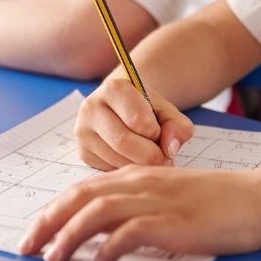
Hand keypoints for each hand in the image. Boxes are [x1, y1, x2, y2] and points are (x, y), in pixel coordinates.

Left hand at [18, 165, 260, 260]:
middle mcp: (139, 183)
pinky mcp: (174, 221)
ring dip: (69, 236)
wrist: (259, 198)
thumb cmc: (216, 201)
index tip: (33, 233)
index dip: (52, 211)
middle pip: (79, 197)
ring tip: (53, 260)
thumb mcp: (167, 195)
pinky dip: (109, 249)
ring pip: (97, 212)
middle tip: (26, 247)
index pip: (81, 189)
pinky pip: (131, 232)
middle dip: (47, 222)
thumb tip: (100, 232)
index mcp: (135, 175)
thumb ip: (134, 205)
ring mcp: (156, 201)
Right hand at [75, 78, 194, 169]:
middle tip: (164, 158)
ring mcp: (83, 131)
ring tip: (149, 157)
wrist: (123, 110)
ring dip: (140, 166)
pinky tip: (133, 160)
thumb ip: (177, 126)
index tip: (159, 132)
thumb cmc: (147, 110)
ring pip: (116, 160)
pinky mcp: (83, 153)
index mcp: (113, 89)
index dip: (156, 133)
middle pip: (125, 143)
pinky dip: (127, 170)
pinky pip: (109, 171)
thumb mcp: (167, 111)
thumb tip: (170, 149)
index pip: (139, 122)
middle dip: (151, 156)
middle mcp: (91, 108)